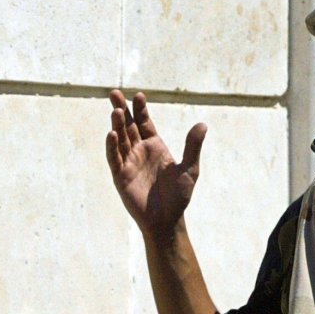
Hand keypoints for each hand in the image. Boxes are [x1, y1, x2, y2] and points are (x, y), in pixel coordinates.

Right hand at [106, 89, 206, 237]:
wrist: (167, 220)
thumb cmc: (178, 196)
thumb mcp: (189, 169)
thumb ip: (193, 147)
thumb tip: (203, 124)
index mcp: (155, 146)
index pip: (144, 122)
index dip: (140, 109)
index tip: (139, 95)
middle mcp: (139, 152)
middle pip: (128, 126)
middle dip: (121, 110)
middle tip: (114, 93)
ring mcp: (128, 163)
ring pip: (120, 140)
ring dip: (116, 125)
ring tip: (115, 111)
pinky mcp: (121, 177)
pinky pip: (114, 159)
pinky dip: (111, 147)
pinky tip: (111, 134)